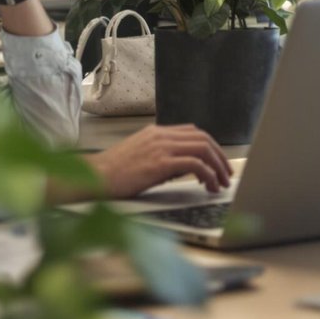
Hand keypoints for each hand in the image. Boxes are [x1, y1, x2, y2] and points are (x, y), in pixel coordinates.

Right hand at [88, 124, 232, 198]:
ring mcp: (161, 148)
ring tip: (221, 183)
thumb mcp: (140, 155)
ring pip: (203, 149)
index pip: (193, 132)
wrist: (93, 177)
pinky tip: (208, 186)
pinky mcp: (160, 163)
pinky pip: (195, 165)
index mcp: (156, 132)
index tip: (217, 162)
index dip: (210, 147)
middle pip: (203, 139)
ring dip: (217, 167)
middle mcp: (161, 136)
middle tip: (226, 174)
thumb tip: (183, 167)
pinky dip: (207, 175)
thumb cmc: (112, 172)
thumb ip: (161, 155)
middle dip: (220, 157)